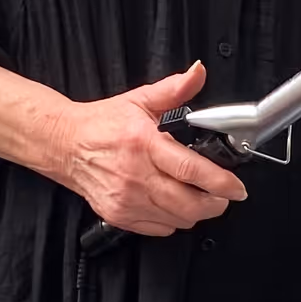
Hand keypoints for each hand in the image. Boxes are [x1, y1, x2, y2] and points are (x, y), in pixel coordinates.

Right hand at [62, 62, 246, 237]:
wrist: (63, 145)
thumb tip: (197, 73)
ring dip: (196, 212)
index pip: (192, 171)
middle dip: (216, 203)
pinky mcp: (118, 216)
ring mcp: (127, 200)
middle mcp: (136, 176)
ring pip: (178, 220)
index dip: (222, 183)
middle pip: (190, 204)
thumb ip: (174, 89)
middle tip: (223, 195)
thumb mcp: (139, 100)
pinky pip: (159, 228)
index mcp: (144, 144)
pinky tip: (173, 204)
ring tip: (201, 198)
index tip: (237, 188)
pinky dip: (173, 220)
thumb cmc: (101, 125)